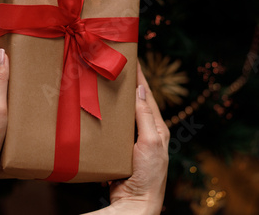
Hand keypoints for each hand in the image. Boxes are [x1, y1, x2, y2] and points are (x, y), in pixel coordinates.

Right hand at [85, 61, 169, 214]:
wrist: (136, 203)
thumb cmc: (148, 175)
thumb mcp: (151, 142)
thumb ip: (146, 117)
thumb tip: (141, 91)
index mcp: (158, 128)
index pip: (147, 96)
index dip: (141, 77)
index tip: (133, 59)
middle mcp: (147, 132)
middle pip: (136, 103)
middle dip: (128, 85)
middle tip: (116, 68)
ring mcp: (134, 142)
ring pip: (124, 115)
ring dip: (117, 101)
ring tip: (106, 84)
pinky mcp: (121, 151)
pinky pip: (114, 129)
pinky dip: (109, 118)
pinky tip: (100, 112)